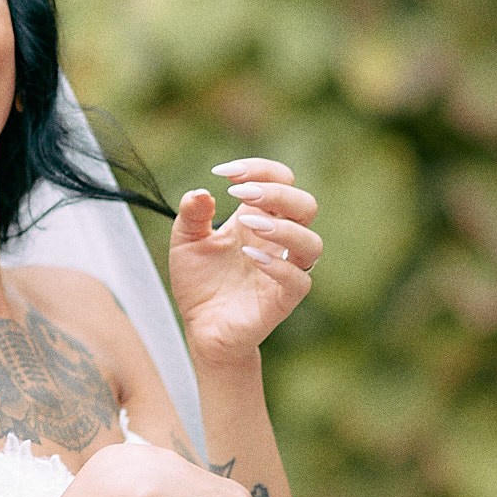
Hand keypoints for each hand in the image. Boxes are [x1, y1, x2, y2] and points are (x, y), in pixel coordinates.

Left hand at [168, 158, 322, 364]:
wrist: (201, 328)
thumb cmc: (199, 282)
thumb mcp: (184, 242)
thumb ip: (191, 215)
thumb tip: (200, 192)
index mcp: (258, 218)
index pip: (281, 180)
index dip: (259, 168)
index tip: (224, 173)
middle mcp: (277, 241)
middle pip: (305, 204)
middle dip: (277, 192)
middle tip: (239, 195)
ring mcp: (284, 270)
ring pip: (311, 243)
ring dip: (283, 228)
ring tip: (248, 224)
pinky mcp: (282, 299)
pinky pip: (299, 280)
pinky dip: (278, 266)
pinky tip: (250, 257)